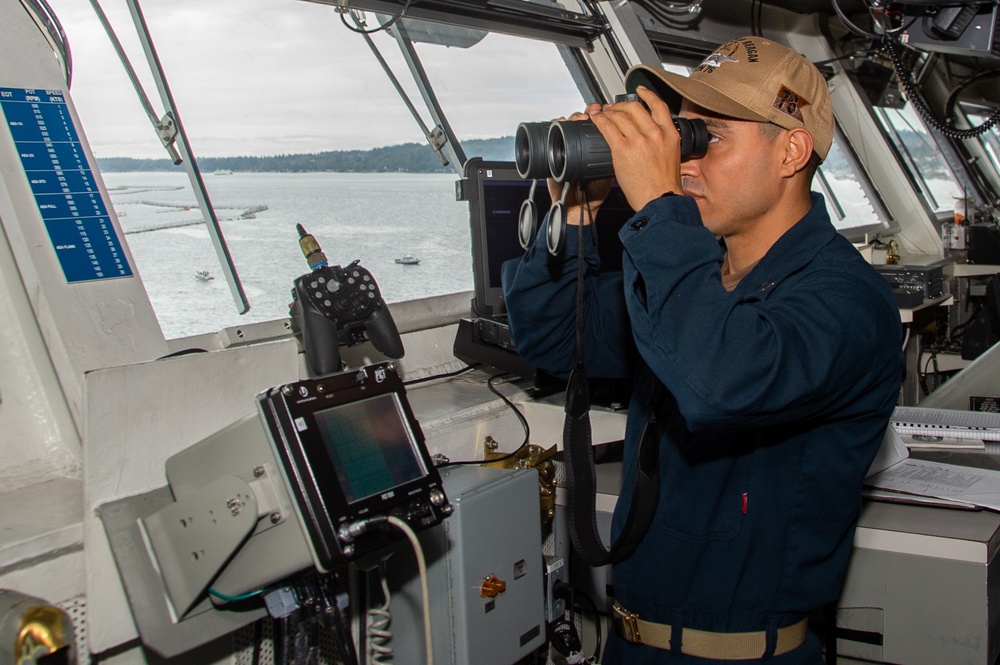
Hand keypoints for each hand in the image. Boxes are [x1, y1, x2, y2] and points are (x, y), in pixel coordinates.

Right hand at [547, 103, 612, 224]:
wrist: (578, 208)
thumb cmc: (594, 194)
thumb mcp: (610, 174)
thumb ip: (618, 160)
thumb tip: (628, 142)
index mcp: (596, 149)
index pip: (599, 125)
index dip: (602, 115)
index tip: (605, 110)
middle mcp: (581, 146)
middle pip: (583, 121)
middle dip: (587, 113)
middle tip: (592, 112)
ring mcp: (567, 148)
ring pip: (568, 125)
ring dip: (573, 117)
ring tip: (578, 118)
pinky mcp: (553, 155)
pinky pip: (551, 136)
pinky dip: (554, 126)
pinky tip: (558, 122)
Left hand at [588, 86, 682, 210]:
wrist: (661, 201)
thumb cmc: (665, 186)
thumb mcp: (672, 157)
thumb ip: (662, 142)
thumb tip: (651, 136)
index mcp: (670, 134)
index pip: (658, 105)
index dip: (647, 95)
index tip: (640, 92)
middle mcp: (656, 134)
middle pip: (635, 107)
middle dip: (621, 105)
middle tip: (613, 108)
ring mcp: (639, 140)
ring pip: (620, 115)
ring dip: (608, 112)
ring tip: (602, 114)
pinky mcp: (623, 150)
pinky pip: (608, 128)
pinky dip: (600, 120)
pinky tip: (595, 119)